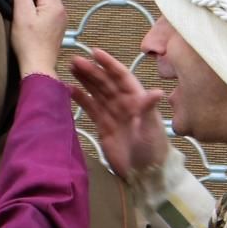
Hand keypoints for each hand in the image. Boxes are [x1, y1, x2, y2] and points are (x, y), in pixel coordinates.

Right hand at [9, 0, 66, 78]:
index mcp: (54, 5)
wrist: (37, 68)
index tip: (13, 1)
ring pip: (44, 2)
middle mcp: (61, 10)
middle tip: (17, 9)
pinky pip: (46, 13)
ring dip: (32, 5)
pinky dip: (36, 15)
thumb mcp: (21, 14)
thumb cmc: (29, 45)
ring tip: (22, 19)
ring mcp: (60, 21)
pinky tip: (28, 26)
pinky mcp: (56, 29)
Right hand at [70, 48, 169, 176]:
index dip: (108, 64)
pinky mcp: (104, 127)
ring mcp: (114, 114)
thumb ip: (149, 110)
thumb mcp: (152, 129)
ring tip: (71, 68)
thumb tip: (157, 92)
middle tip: (74, 60)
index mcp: (138, 99)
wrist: (145, 175)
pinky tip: (70, 89)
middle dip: (91, 70)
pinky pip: (91, 108)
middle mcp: (125, 103)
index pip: (121, 77)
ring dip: (85, 80)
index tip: (95, 52)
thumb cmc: (154, 151)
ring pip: (97, 92)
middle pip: (106, 83)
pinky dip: (81, 99)